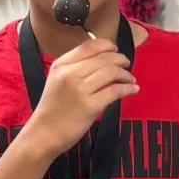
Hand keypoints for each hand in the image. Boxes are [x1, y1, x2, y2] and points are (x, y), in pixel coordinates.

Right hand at [25, 38, 136, 158]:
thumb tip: (103, 58)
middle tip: (127, 65)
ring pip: (111, 72)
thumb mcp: (57, 80)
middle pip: (103, 58)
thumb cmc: (54, 107)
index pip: (88, 46)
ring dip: (126, 74)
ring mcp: (79, 90)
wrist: (44, 133)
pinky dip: (128, 88)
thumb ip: (75, 68)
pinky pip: (115, 91)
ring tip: (131, 79)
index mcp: (61, 65)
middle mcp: (69, 74)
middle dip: (120, 60)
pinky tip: (133, 90)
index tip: (116, 50)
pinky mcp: (89, 106)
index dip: (107, 45)